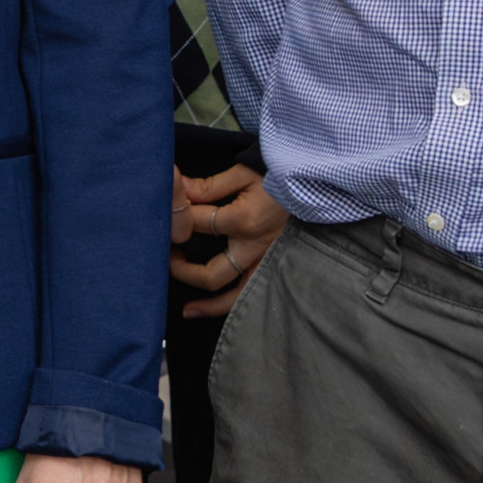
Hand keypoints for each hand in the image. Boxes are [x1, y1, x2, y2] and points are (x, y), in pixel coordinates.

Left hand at [170, 160, 284, 316]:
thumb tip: (178, 189)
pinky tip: (215, 309)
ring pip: (233, 297)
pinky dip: (232, 305)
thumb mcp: (244, 173)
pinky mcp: (275, 268)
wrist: (314, 185)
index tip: (170, 213)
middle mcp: (253, 249)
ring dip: (207, 306)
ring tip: (187, 310)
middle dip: (183, 271)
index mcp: (243, 221)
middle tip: (168, 259)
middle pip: (210, 274)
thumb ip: (209, 186)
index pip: (197, 225)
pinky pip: (252, 294)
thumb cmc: (279, 177)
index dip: (177, 217)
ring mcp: (265, 263)